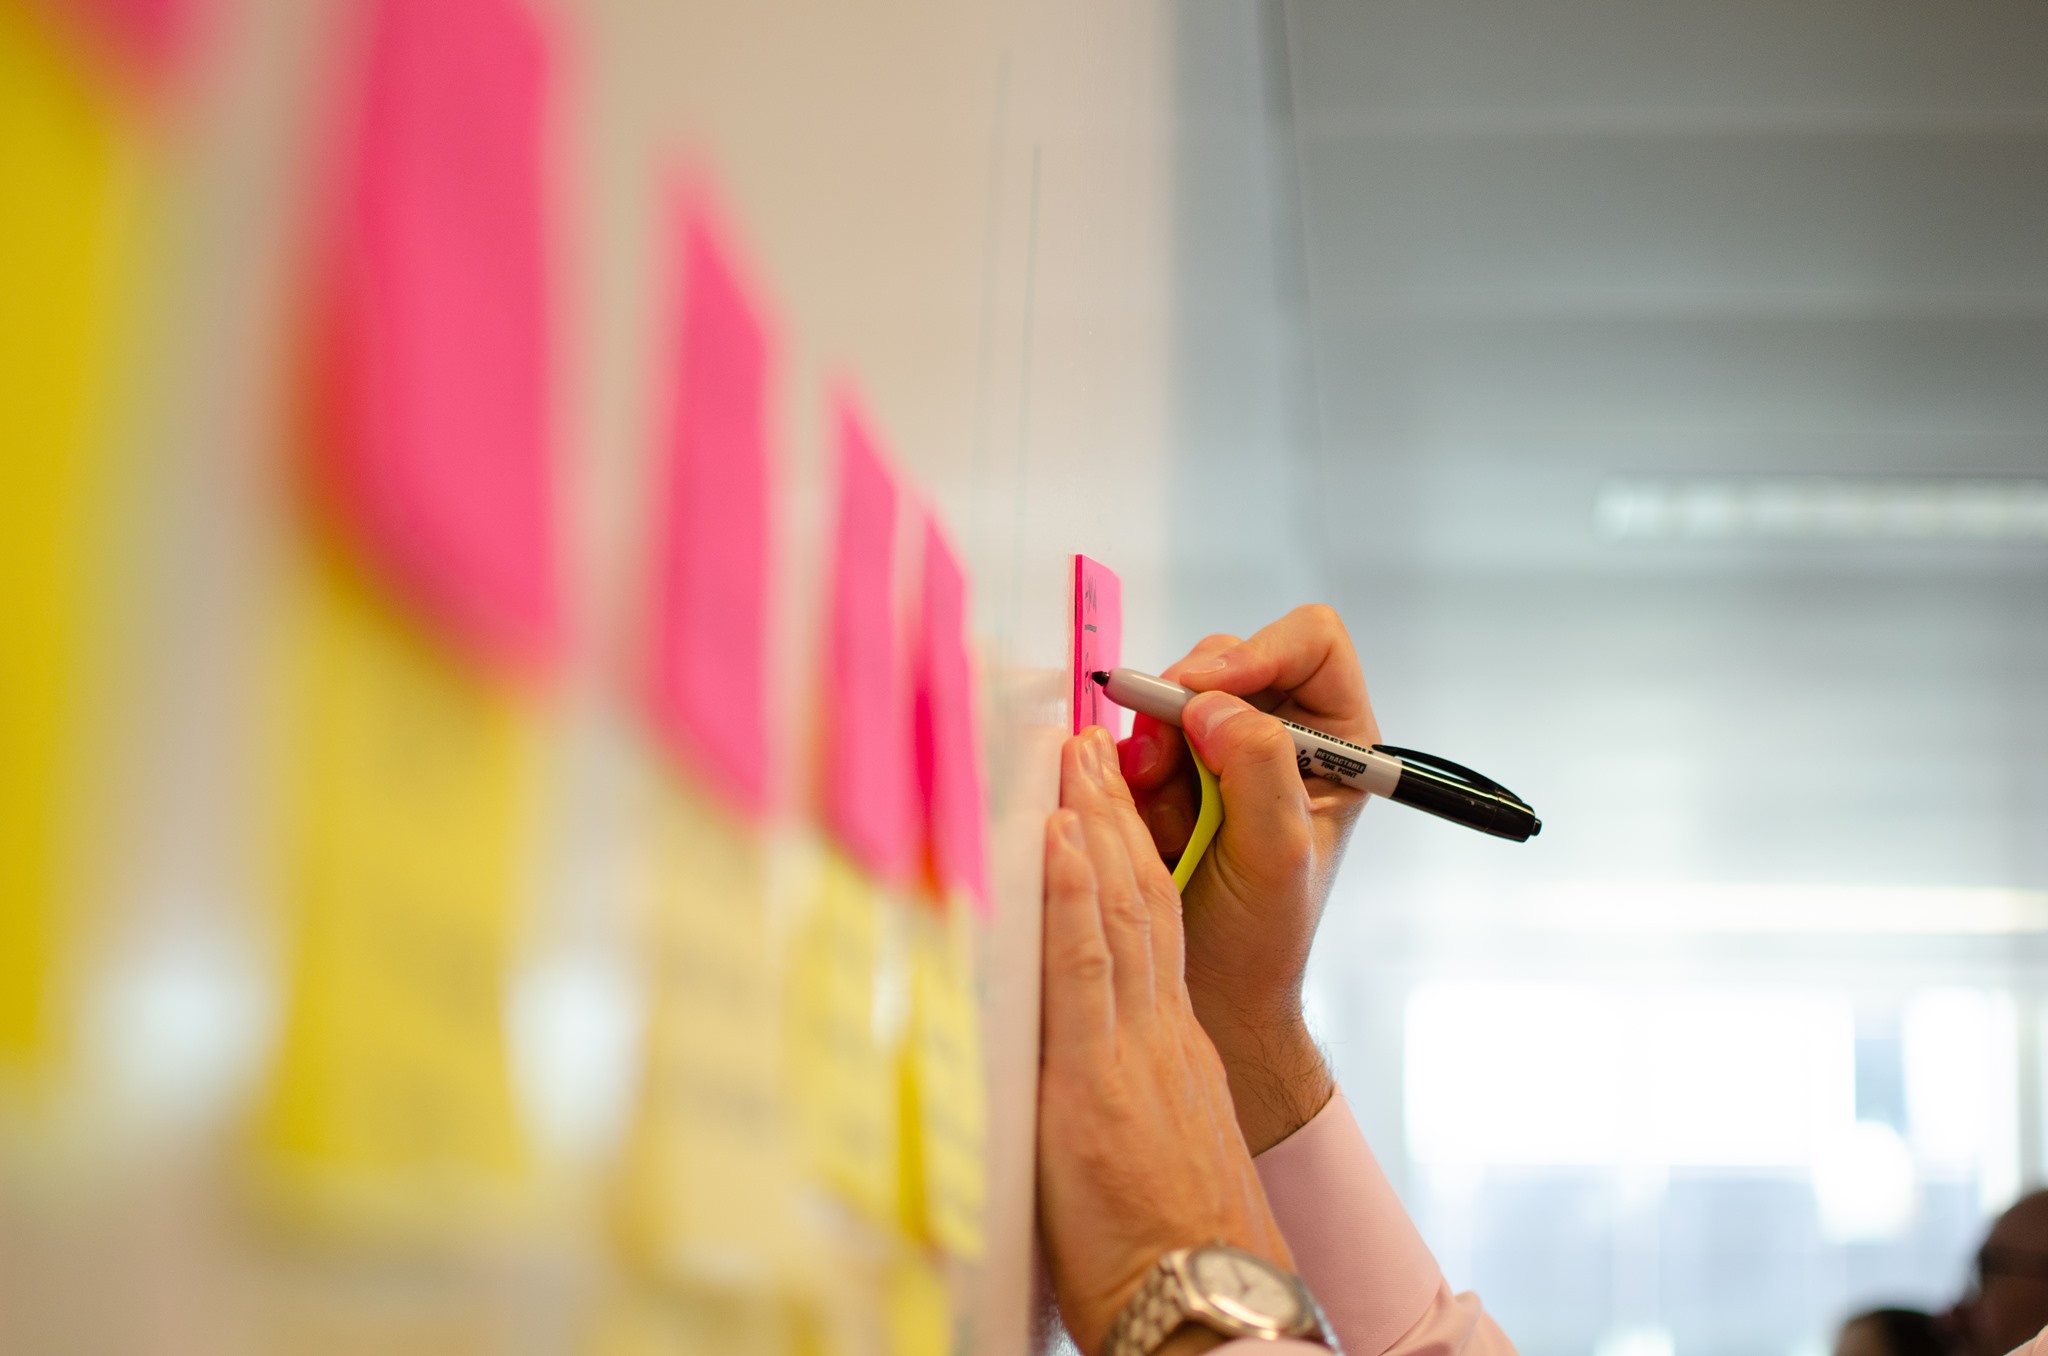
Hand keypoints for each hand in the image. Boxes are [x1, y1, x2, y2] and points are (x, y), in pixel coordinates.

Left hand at [1037, 727, 1292, 1355]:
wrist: (1209, 1312)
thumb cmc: (1172, 1257)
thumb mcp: (1146, 1159)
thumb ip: (1120, 1108)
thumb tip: (1090, 1096)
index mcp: (1172, 1054)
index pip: (1150, 933)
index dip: (1125, 861)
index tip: (1101, 808)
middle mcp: (1163, 1035)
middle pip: (1141, 900)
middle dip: (1112, 815)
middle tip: (1088, 745)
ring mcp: (1137, 1051)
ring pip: (1119, 911)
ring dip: (1092, 824)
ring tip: (1074, 757)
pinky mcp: (1100, 1080)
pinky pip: (1087, 965)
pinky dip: (1071, 892)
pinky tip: (1060, 835)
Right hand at [1117, 605, 1377, 1151]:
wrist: (1209, 996)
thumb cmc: (1261, 939)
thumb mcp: (1275, 856)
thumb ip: (1257, 771)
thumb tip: (1214, 704)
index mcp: (1337, 743)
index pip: (1310, 642)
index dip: (1258, 653)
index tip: (1206, 693)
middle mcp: (1283, 734)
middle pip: (1228, 659)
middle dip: (1185, 709)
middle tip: (1160, 765)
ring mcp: (1222, 750)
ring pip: (1171, 698)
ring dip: (1154, 749)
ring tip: (1162, 818)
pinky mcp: (1171, 772)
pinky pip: (1134, 737)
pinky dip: (1129, 774)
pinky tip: (1148, 825)